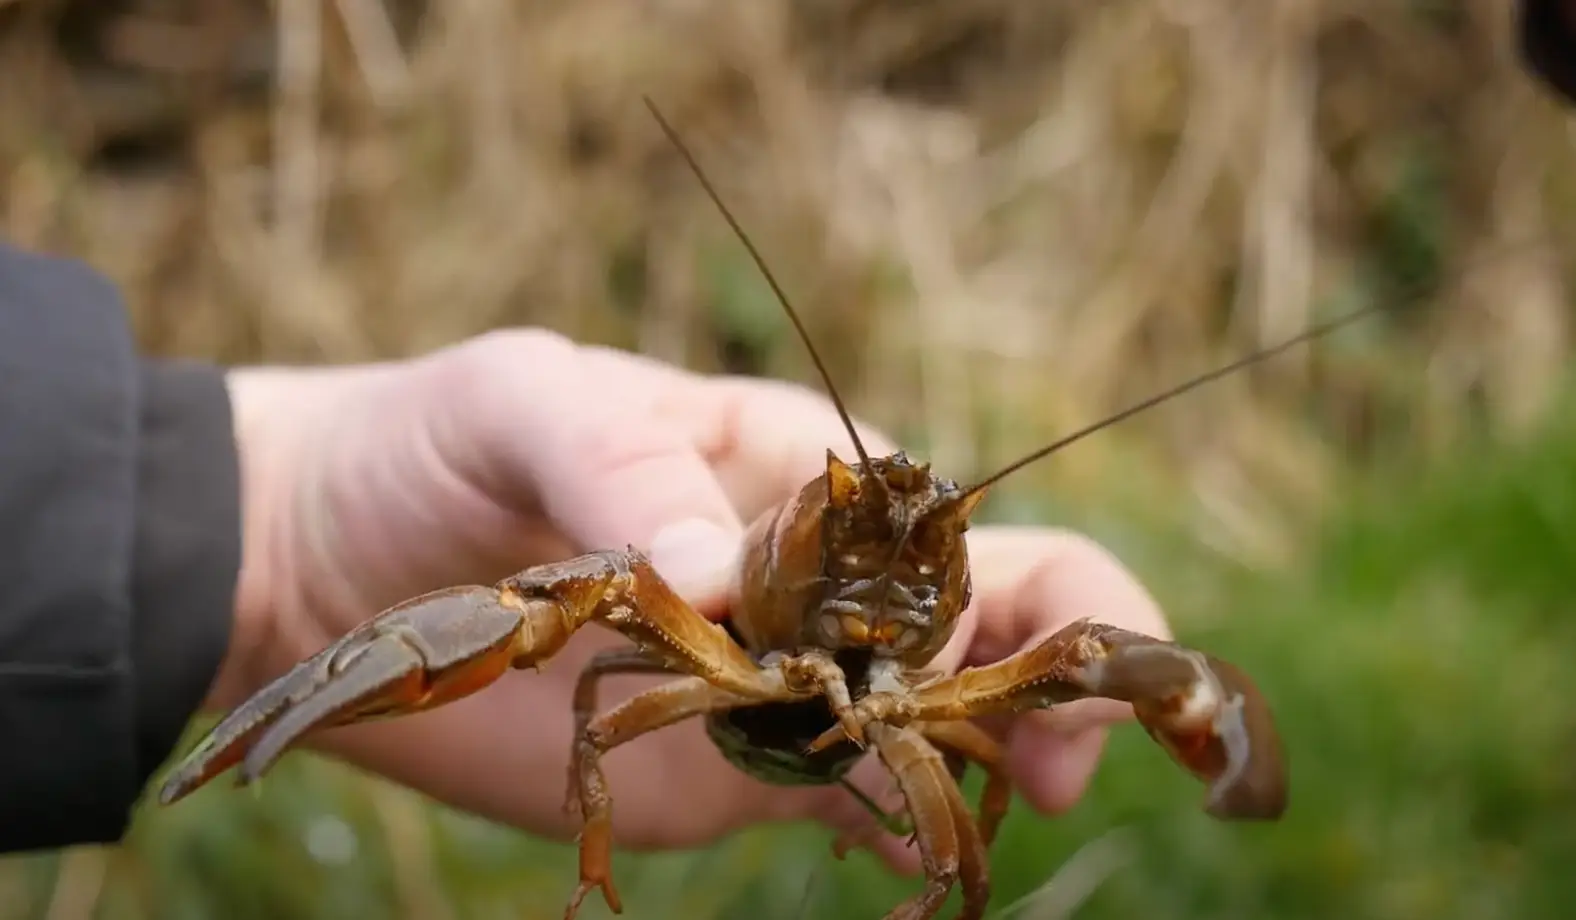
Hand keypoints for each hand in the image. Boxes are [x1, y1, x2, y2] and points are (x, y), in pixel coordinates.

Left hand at [212, 328, 1171, 873]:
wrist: (326, 561)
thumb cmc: (435, 445)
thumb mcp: (520, 402)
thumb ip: (619, 460)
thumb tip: (715, 566)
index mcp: (786, 468)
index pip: (935, 520)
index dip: (1001, 579)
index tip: (995, 647)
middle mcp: (806, 575)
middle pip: (981, 612)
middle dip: (1052, 670)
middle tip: (1066, 755)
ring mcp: (774, 676)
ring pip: (929, 713)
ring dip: (993, 755)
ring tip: (1020, 803)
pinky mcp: (726, 760)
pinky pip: (840, 791)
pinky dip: (901, 819)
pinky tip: (927, 849)